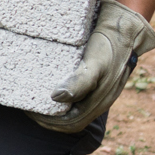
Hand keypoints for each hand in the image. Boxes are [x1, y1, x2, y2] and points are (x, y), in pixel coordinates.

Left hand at [42, 0, 154, 132]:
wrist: (126, 31)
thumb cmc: (109, 46)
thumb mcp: (95, 63)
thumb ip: (79, 82)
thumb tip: (55, 98)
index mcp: (99, 101)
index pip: (71, 123)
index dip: (50, 122)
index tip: (31, 112)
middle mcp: (99, 101)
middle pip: (71, 120)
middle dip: (49, 119)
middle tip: (29, 108)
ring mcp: (99, 93)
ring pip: (74, 111)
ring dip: (55, 111)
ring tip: (36, 101)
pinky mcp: (96, 82)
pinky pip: (77, 99)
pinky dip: (62, 99)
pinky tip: (51, 89)